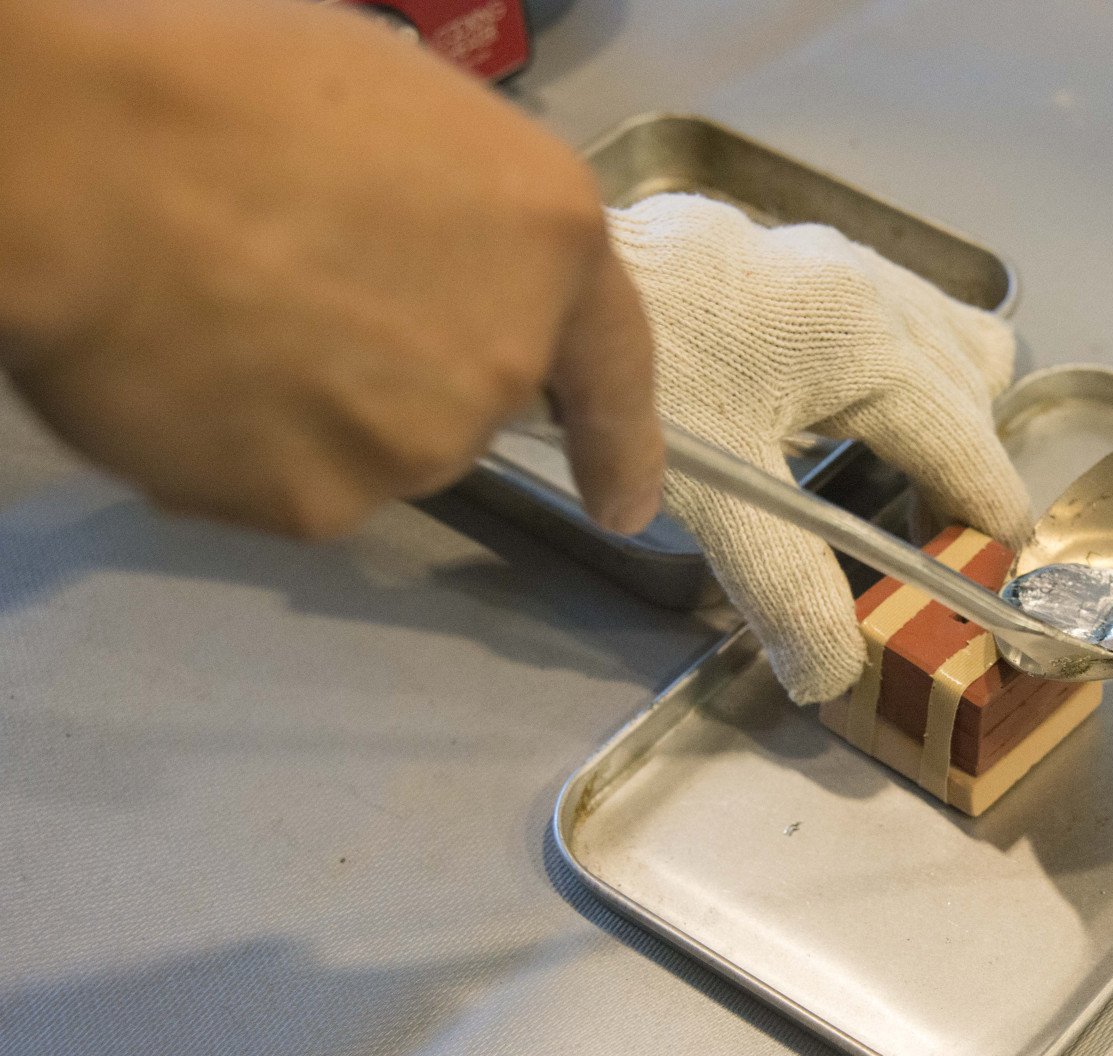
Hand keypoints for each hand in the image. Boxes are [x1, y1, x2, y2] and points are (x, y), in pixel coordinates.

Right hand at [0, 0, 660, 538]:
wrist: (81, 166)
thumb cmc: (226, 87)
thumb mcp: (392, 108)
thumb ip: (457, 212)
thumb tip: (438, 262)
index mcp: (548, 236)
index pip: (612, 365)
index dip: (621, 443)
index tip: (628, 504)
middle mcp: (505, 361)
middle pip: (468, 395)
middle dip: (401, 360)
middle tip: (291, 286)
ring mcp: (418, 446)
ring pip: (379, 445)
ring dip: (323, 405)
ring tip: (222, 318)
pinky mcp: (322, 507)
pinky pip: (293, 483)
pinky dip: (248, 448)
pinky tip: (190, 377)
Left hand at [606, 193, 1031, 703]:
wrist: (529, 278)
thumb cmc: (628, 380)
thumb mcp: (713, 497)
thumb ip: (786, 588)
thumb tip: (833, 675)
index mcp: (863, 339)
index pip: (967, 444)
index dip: (986, 519)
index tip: (987, 573)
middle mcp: (863, 281)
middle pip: (974, 382)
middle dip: (964, 464)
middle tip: (926, 539)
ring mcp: (824, 254)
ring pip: (939, 330)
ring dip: (940, 406)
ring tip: (894, 476)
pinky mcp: (784, 250)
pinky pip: (887, 306)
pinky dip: (895, 366)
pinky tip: (835, 412)